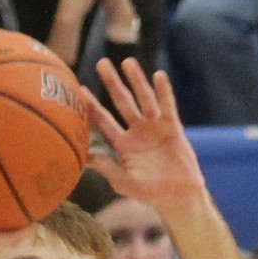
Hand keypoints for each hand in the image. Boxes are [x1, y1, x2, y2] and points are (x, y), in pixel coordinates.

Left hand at [83, 59, 205, 214]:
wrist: (177, 196)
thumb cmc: (149, 193)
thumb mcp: (123, 181)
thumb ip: (106, 167)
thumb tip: (84, 157)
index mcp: (123, 144)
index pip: (104, 121)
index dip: (92, 106)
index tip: (80, 90)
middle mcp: (137, 131)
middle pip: (122, 102)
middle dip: (112, 83)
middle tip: (102, 63)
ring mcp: (155, 127)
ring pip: (144, 98)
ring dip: (136, 80)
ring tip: (128, 62)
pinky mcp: (172, 127)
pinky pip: (167, 105)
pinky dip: (163, 91)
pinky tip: (158, 76)